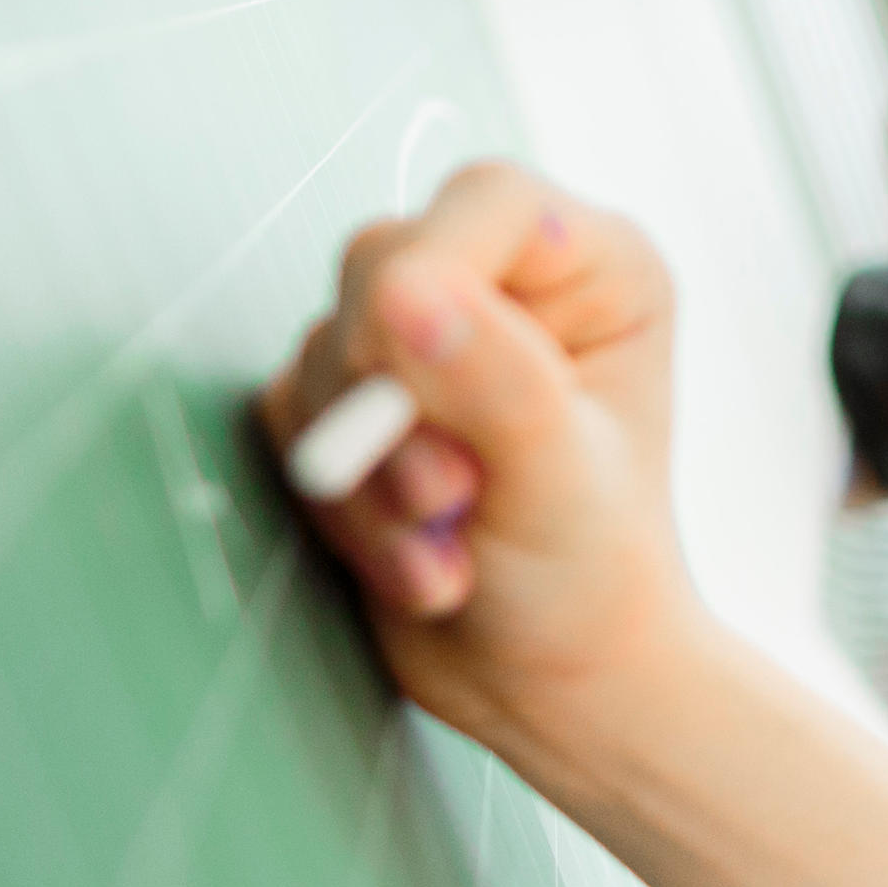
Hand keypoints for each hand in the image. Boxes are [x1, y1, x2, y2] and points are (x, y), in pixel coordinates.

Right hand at [256, 163, 696, 774]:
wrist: (551, 682)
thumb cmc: (593, 580)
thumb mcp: (559, 481)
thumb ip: (495, 380)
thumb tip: (411, 295)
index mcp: (591, 270)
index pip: (489, 204)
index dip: (434, 268)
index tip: (407, 357)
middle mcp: (506, 287)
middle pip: (381, 267)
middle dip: (395, 401)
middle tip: (452, 496)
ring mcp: (423, 342)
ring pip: (326, 351)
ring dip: (369, 473)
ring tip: (446, 553)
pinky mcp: (358, 402)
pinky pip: (295, 417)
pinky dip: (344, 505)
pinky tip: (416, 564)